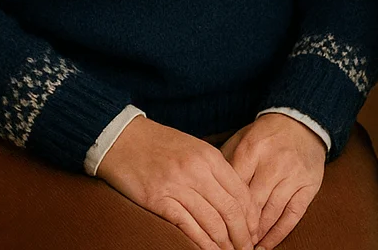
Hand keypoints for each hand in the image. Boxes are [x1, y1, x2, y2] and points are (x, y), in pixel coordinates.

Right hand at [97, 116, 257, 249]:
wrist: (123, 138)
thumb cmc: (159, 145)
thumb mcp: (193, 149)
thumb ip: (212, 170)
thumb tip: (233, 200)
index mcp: (209, 156)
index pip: (240, 192)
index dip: (251, 218)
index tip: (254, 233)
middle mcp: (197, 171)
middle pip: (230, 210)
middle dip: (242, 236)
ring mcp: (177, 186)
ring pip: (212, 222)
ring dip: (224, 244)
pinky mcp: (158, 200)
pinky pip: (187, 227)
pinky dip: (202, 244)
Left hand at [221, 113, 325, 249]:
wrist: (301, 122)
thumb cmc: (264, 137)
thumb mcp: (241, 140)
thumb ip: (224, 164)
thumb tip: (206, 192)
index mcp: (252, 150)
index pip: (233, 189)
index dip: (223, 211)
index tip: (215, 227)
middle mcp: (274, 163)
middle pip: (252, 204)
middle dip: (239, 228)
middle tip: (229, 244)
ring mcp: (293, 175)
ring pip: (271, 214)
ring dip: (256, 235)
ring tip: (244, 247)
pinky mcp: (308, 185)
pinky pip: (292, 216)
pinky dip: (278, 235)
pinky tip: (266, 246)